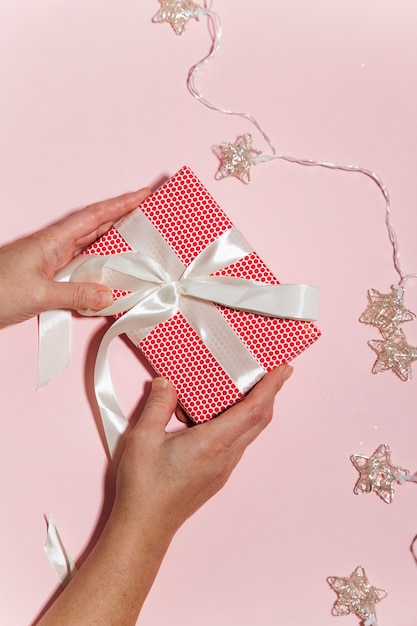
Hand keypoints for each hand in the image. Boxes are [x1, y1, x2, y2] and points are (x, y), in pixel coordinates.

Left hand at [0, 188, 150, 327]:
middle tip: (149, 215)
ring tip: (138, 242)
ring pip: (90, 247)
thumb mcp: (39, 294)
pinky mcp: (48, 277)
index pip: (94, 217)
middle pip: (95, 227)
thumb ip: (76, 294)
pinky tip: (110, 274)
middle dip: (122, 218)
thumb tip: (109, 296)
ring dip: (114, 243)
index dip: (120, 204)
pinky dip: (99, 267)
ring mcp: (51, 261)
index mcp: (53, 241)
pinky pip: (81, 267)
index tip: (142, 194)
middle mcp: (54, 247)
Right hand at [36, 366, 292, 625]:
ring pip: (249, 433)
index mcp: (213, 443)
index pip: (254, 409)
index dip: (271, 387)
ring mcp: (223, 468)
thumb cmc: (145, 486)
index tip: (284, 369)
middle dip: (270, 393)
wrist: (145, 526)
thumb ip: (158, 405)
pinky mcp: (217, 475)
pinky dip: (238, 423)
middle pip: (259, 420)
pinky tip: (218, 416)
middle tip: (273, 372)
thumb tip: (168, 383)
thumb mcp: (143, 437)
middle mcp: (225, 456)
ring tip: (244, 389)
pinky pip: (237, 443)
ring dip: (255, 409)